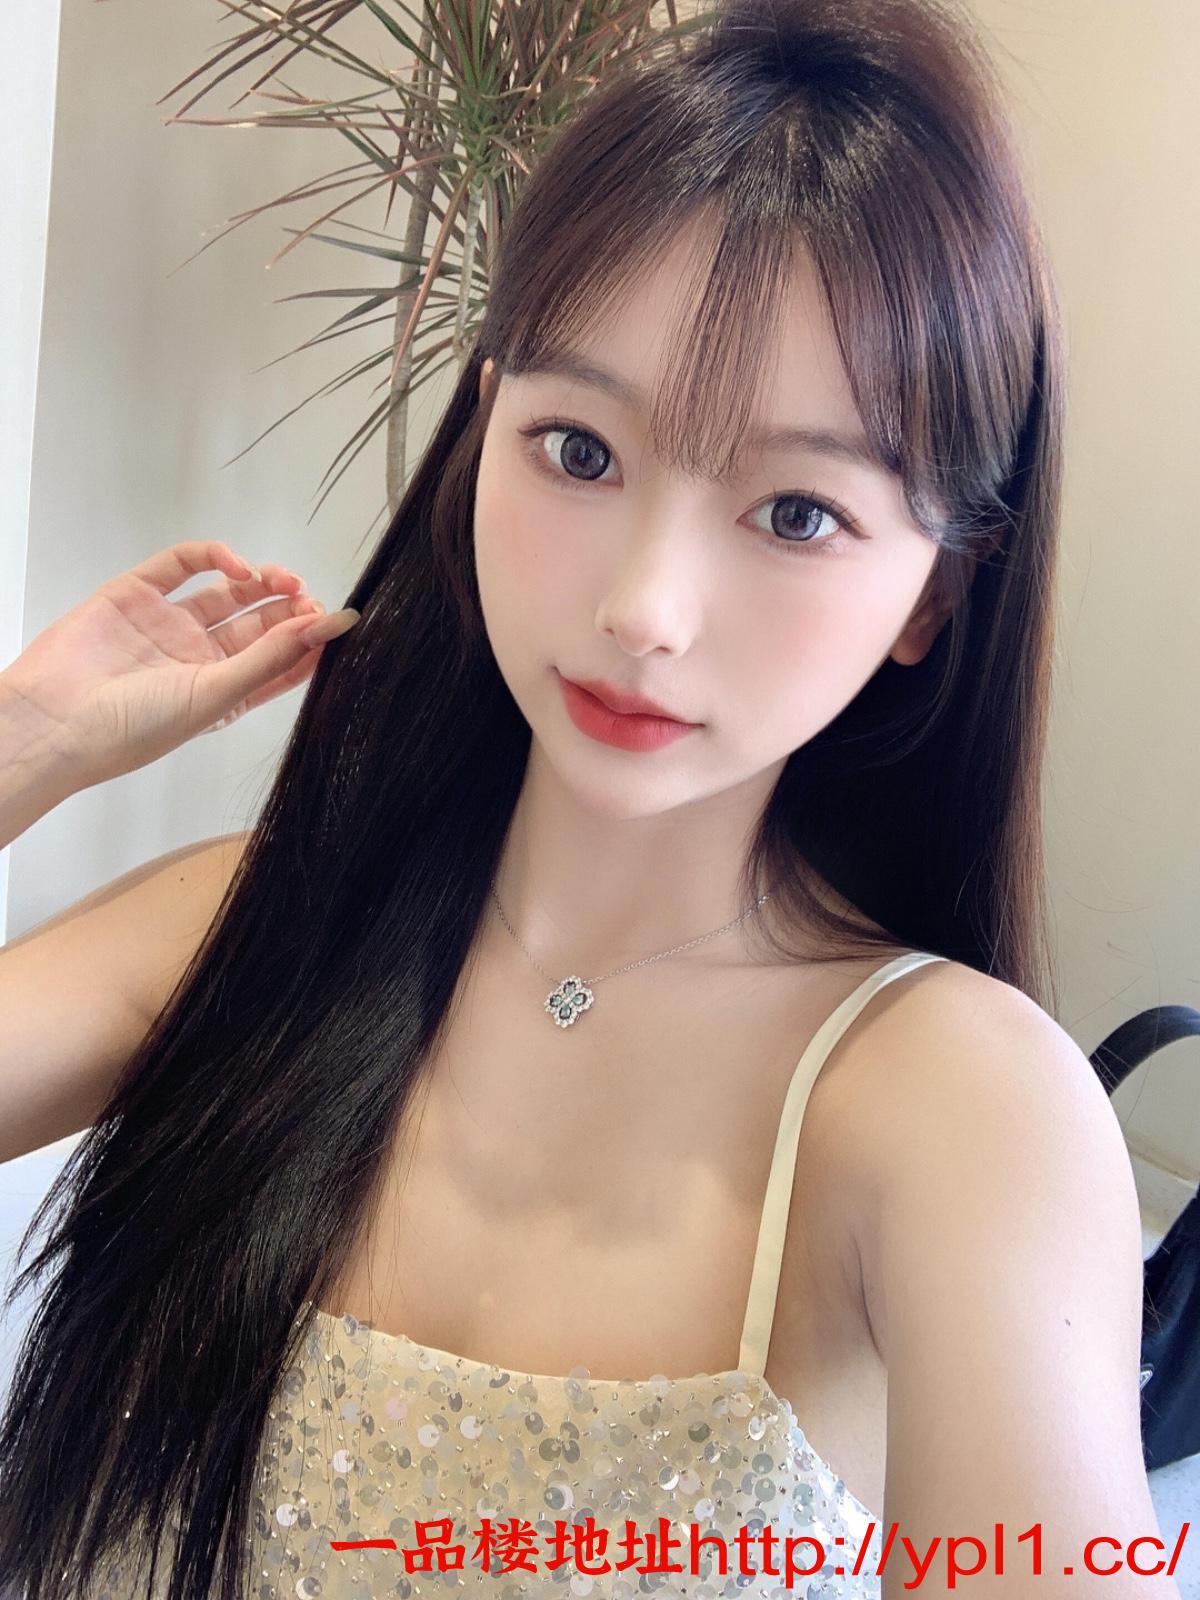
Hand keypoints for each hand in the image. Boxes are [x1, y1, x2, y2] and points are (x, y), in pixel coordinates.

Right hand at [0, 540, 360, 790]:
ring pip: (227, 593)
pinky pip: (181, 565)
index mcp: (222, 692)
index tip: (335, 625)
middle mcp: (198, 658)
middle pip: (259, 624)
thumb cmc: (134, 728)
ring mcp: (168, 625)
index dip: (308, 642)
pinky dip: (212, 557)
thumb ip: (269, 657)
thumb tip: (322, 628)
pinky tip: (236, 566)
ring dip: (260, 582)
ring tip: (283, 580)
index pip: (279, 663)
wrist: (57, 720)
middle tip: (308, 597)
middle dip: (289, 607)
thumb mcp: (216, 695)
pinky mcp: (137, 594)